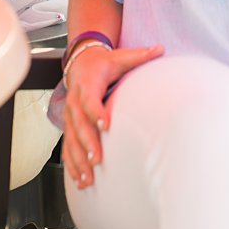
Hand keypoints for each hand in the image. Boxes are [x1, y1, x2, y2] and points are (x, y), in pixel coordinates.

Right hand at [62, 43, 162, 188]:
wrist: (81, 64)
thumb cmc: (103, 63)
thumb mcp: (120, 57)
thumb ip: (140, 55)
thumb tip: (160, 48)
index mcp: (87, 85)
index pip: (89, 100)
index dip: (96, 112)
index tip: (106, 125)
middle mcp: (75, 103)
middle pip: (78, 125)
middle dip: (87, 143)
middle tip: (97, 159)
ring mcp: (70, 117)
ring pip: (71, 141)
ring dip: (78, 160)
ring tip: (87, 178)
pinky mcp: (70, 127)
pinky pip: (68, 148)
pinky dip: (73, 165)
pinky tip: (79, 179)